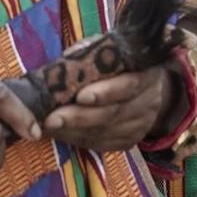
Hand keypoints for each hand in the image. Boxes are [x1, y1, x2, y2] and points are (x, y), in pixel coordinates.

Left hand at [41, 64, 177, 152]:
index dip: (105, 92)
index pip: (129, 86)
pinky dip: (77, 140)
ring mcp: (141, 125)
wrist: (144, 89)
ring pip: (105, 132)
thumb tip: (66, 61)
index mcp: (147, 75)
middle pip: (113, 114)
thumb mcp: (112, 52)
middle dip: (79, 117)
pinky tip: (60, 133)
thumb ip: (92, 53)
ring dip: (73, 131)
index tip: (80, 96)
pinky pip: (102, 144)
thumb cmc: (121, 65)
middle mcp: (149, 102)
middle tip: (52, 119)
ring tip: (48, 127)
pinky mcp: (129, 141)